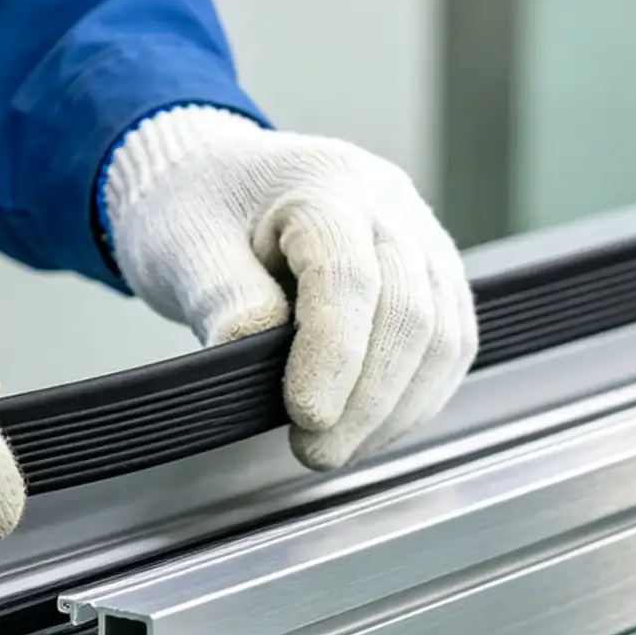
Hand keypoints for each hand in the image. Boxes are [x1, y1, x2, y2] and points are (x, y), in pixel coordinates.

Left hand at [102, 108, 477, 469]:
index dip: (333, 354)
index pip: (348, 275)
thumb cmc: (196, 208)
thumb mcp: (185, 245)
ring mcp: (420, 235)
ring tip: (340, 448)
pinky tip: (374, 427)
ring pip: (443, 333)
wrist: (217, 182)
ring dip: (398, 408)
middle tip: (316, 452)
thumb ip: (223, 297)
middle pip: (408, 309)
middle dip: (367, 399)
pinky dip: (418, 396)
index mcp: (322, 184)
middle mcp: (387, 202)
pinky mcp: (432, 272)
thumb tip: (252, 357)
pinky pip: (450, 341)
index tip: (305, 416)